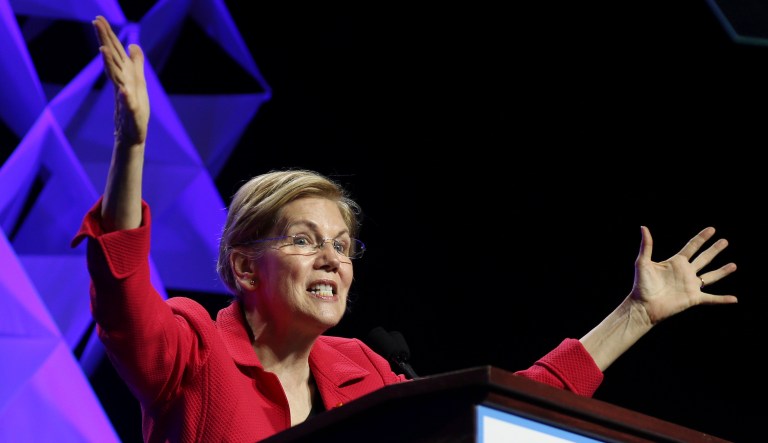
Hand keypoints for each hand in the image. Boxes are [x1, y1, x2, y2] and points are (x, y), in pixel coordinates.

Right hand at [92, 16, 148, 146]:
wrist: (132, 135)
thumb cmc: (134, 110)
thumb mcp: (138, 82)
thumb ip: (136, 64)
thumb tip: (133, 45)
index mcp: (124, 77)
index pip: (115, 54)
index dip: (108, 36)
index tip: (98, 18)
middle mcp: (121, 84)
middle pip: (112, 60)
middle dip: (105, 41)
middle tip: (96, 22)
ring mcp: (125, 99)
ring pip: (116, 79)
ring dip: (110, 65)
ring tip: (104, 50)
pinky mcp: (132, 114)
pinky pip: (129, 105)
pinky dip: (127, 98)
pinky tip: (125, 91)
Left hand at [631, 226, 737, 324]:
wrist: (643, 306)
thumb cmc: (641, 285)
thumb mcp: (643, 262)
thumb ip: (646, 245)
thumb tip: (643, 227)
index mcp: (675, 262)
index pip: (692, 247)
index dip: (701, 238)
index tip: (712, 229)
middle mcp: (685, 272)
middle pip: (704, 258)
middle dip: (714, 250)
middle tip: (725, 241)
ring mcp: (690, 286)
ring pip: (711, 276)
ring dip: (722, 271)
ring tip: (734, 265)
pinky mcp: (693, 298)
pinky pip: (711, 299)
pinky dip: (722, 299)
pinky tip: (734, 299)